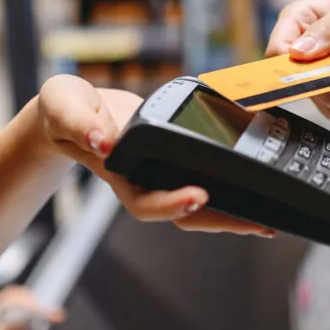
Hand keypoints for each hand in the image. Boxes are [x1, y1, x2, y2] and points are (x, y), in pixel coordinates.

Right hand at [37, 75, 271, 235]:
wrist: (77, 110)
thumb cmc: (67, 110)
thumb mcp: (63, 106)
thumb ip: (78, 122)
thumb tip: (101, 139)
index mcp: (119, 172)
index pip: (145, 201)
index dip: (171, 204)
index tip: (198, 196)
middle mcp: (144, 180)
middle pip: (184, 215)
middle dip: (220, 220)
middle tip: (257, 223)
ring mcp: (161, 174)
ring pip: (200, 204)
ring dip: (232, 213)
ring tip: (267, 221)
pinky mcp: (176, 161)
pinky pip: (206, 178)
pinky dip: (231, 186)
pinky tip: (258, 189)